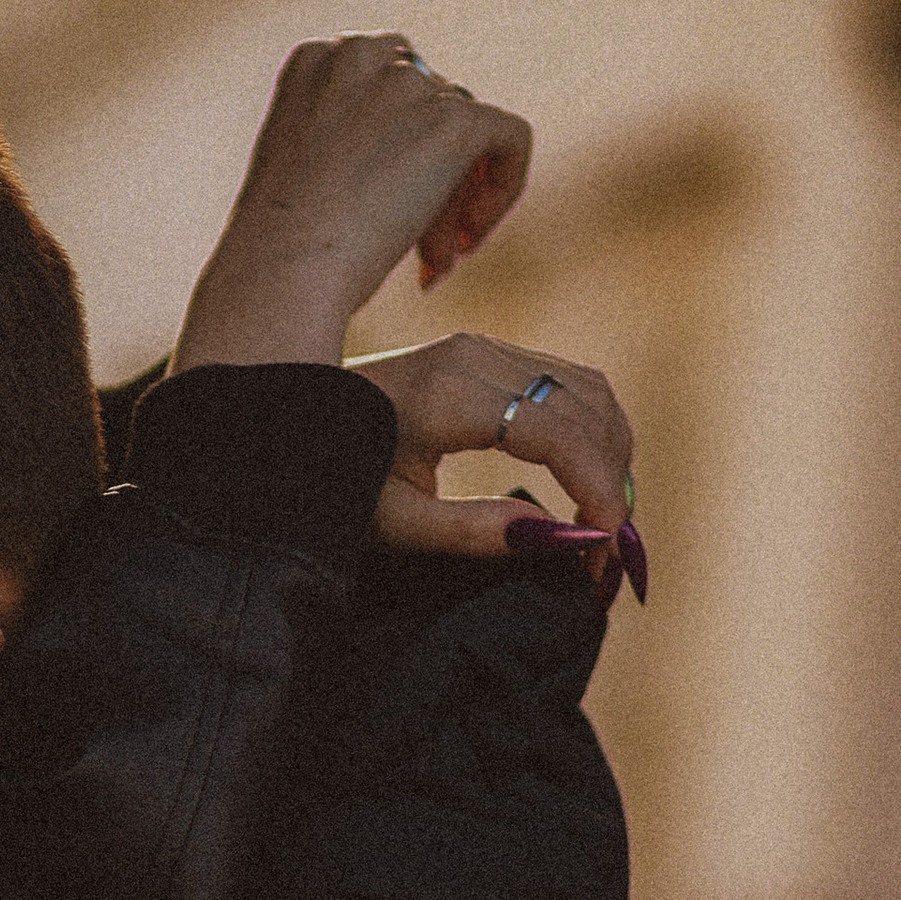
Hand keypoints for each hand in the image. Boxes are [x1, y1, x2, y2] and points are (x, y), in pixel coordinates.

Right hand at [170, 37, 531, 375]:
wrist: (281, 271)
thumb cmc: (281, 250)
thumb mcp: (306, 174)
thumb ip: (357, 143)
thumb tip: (421, 160)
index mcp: (315, 62)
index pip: (389, 86)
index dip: (400, 147)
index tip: (386, 209)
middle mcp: (361, 56)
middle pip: (430, 108)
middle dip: (431, 181)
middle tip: (419, 254)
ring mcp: (408, 84)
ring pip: (465, 135)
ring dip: (452, 203)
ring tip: (430, 264)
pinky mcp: (454, 119)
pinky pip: (511, 139)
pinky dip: (504, 189)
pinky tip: (468, 243)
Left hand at [356, 330, 642, 590]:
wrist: (289, 412)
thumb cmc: (332, 474)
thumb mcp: (392, 521)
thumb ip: (473, 532)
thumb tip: (558, 540)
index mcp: (449, 396)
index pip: (560, 435)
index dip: (598, 492)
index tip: (604, 551)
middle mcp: (475, 355)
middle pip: (586, 408)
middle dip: (611, 482)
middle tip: (605, 553)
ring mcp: (484, 346)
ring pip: (589, 389)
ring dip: (610, 454)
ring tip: (599, 523)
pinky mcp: (487, 351)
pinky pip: (568, 382)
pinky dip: (593, 431)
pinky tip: (585, 482)